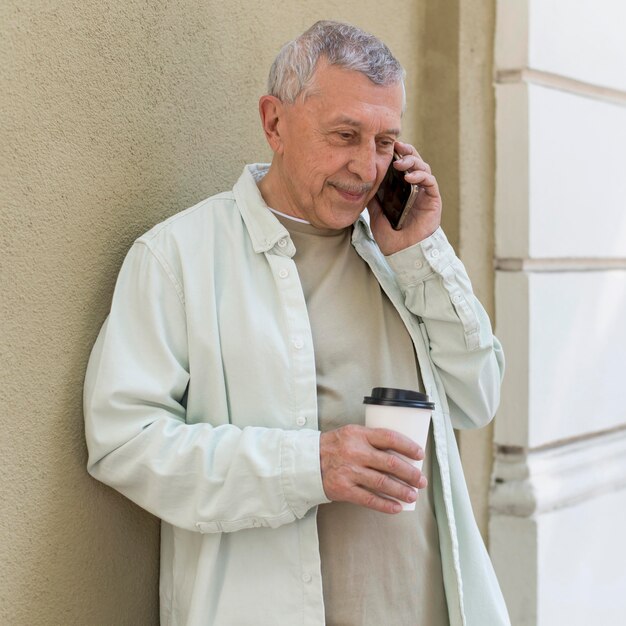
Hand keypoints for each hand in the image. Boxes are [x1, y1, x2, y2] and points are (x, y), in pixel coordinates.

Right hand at [320, 424, 426, 513]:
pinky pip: (369, 499)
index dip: (408, 446)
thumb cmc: (334, 447)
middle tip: (421, 480)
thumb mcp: (351, 434)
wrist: (307, 462)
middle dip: (410, 473)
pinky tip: (396, 507)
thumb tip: (400, 453)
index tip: (420, 454)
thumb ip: (371, 440)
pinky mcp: (344, 489)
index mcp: (358, 434)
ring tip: (412, 495)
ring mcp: (349, 471)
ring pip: (383, 483)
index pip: (389, 438)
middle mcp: (355, 452)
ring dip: (401, 491)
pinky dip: (385, 505)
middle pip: (390, 463)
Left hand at [368, 141, 441, 255]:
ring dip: (413, 162)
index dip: (398, 154)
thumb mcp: (376, 215)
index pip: (403, 166)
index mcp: (402, 190)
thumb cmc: (391, 238)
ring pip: (424, 168)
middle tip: (396, 148)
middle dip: (407, 152)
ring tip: (400, 164)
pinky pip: (430, 182)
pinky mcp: (433, 200)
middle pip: (415, 162)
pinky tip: (409, 177)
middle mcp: (415, 189)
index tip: (388, 146)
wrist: (402, 253)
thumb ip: (374, 200)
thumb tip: (364, 185)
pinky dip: (421, 176)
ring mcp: (424, 194)